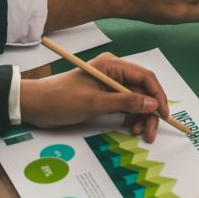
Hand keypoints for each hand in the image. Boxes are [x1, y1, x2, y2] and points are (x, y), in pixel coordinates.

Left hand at [20, 53, 168, 142]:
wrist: (35, 106)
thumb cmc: (61, 99)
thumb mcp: (94, 102)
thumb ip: (125, 102)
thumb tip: (152, 104)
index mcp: (113, 66)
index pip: (145, 77)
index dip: (158, 95)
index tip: (164, 114)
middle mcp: (116, 73)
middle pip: (143, 91)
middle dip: (150, 111)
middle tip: (151, 130)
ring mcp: (112, 85)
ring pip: (137, 100)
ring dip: (142, 116)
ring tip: (139, 132)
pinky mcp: (107, 97)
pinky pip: (128, 106)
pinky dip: (132, 117)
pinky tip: (130, 126)